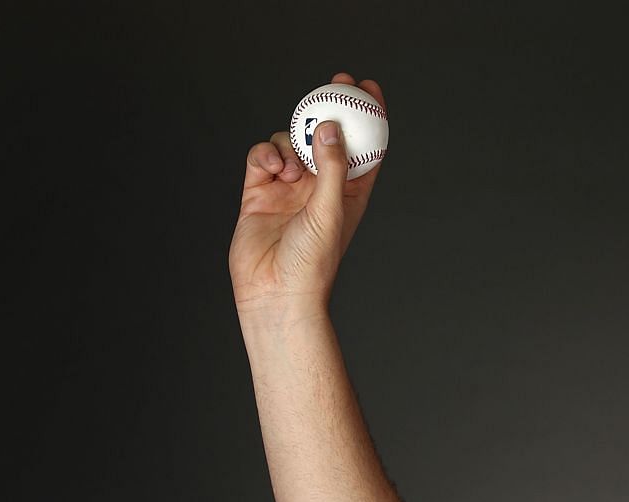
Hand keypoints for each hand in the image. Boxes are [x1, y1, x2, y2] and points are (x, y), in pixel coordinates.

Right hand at [228, 72, 385, 313]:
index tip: (369, 90)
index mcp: (349, 193)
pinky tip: (271, 169)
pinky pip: (262, 156)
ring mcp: (289, 187)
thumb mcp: (329, 210)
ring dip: (291, 142)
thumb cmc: (312, 261)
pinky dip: (266, 154)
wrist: (274, 290)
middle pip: (326, 137)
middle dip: (329, 109)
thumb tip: (332, 127)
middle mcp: (320, 187)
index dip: (369, 118)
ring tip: (292, 168)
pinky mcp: (259, 190)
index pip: (364, 148)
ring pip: (291, 142)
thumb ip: (331, 167)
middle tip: (335, 83)